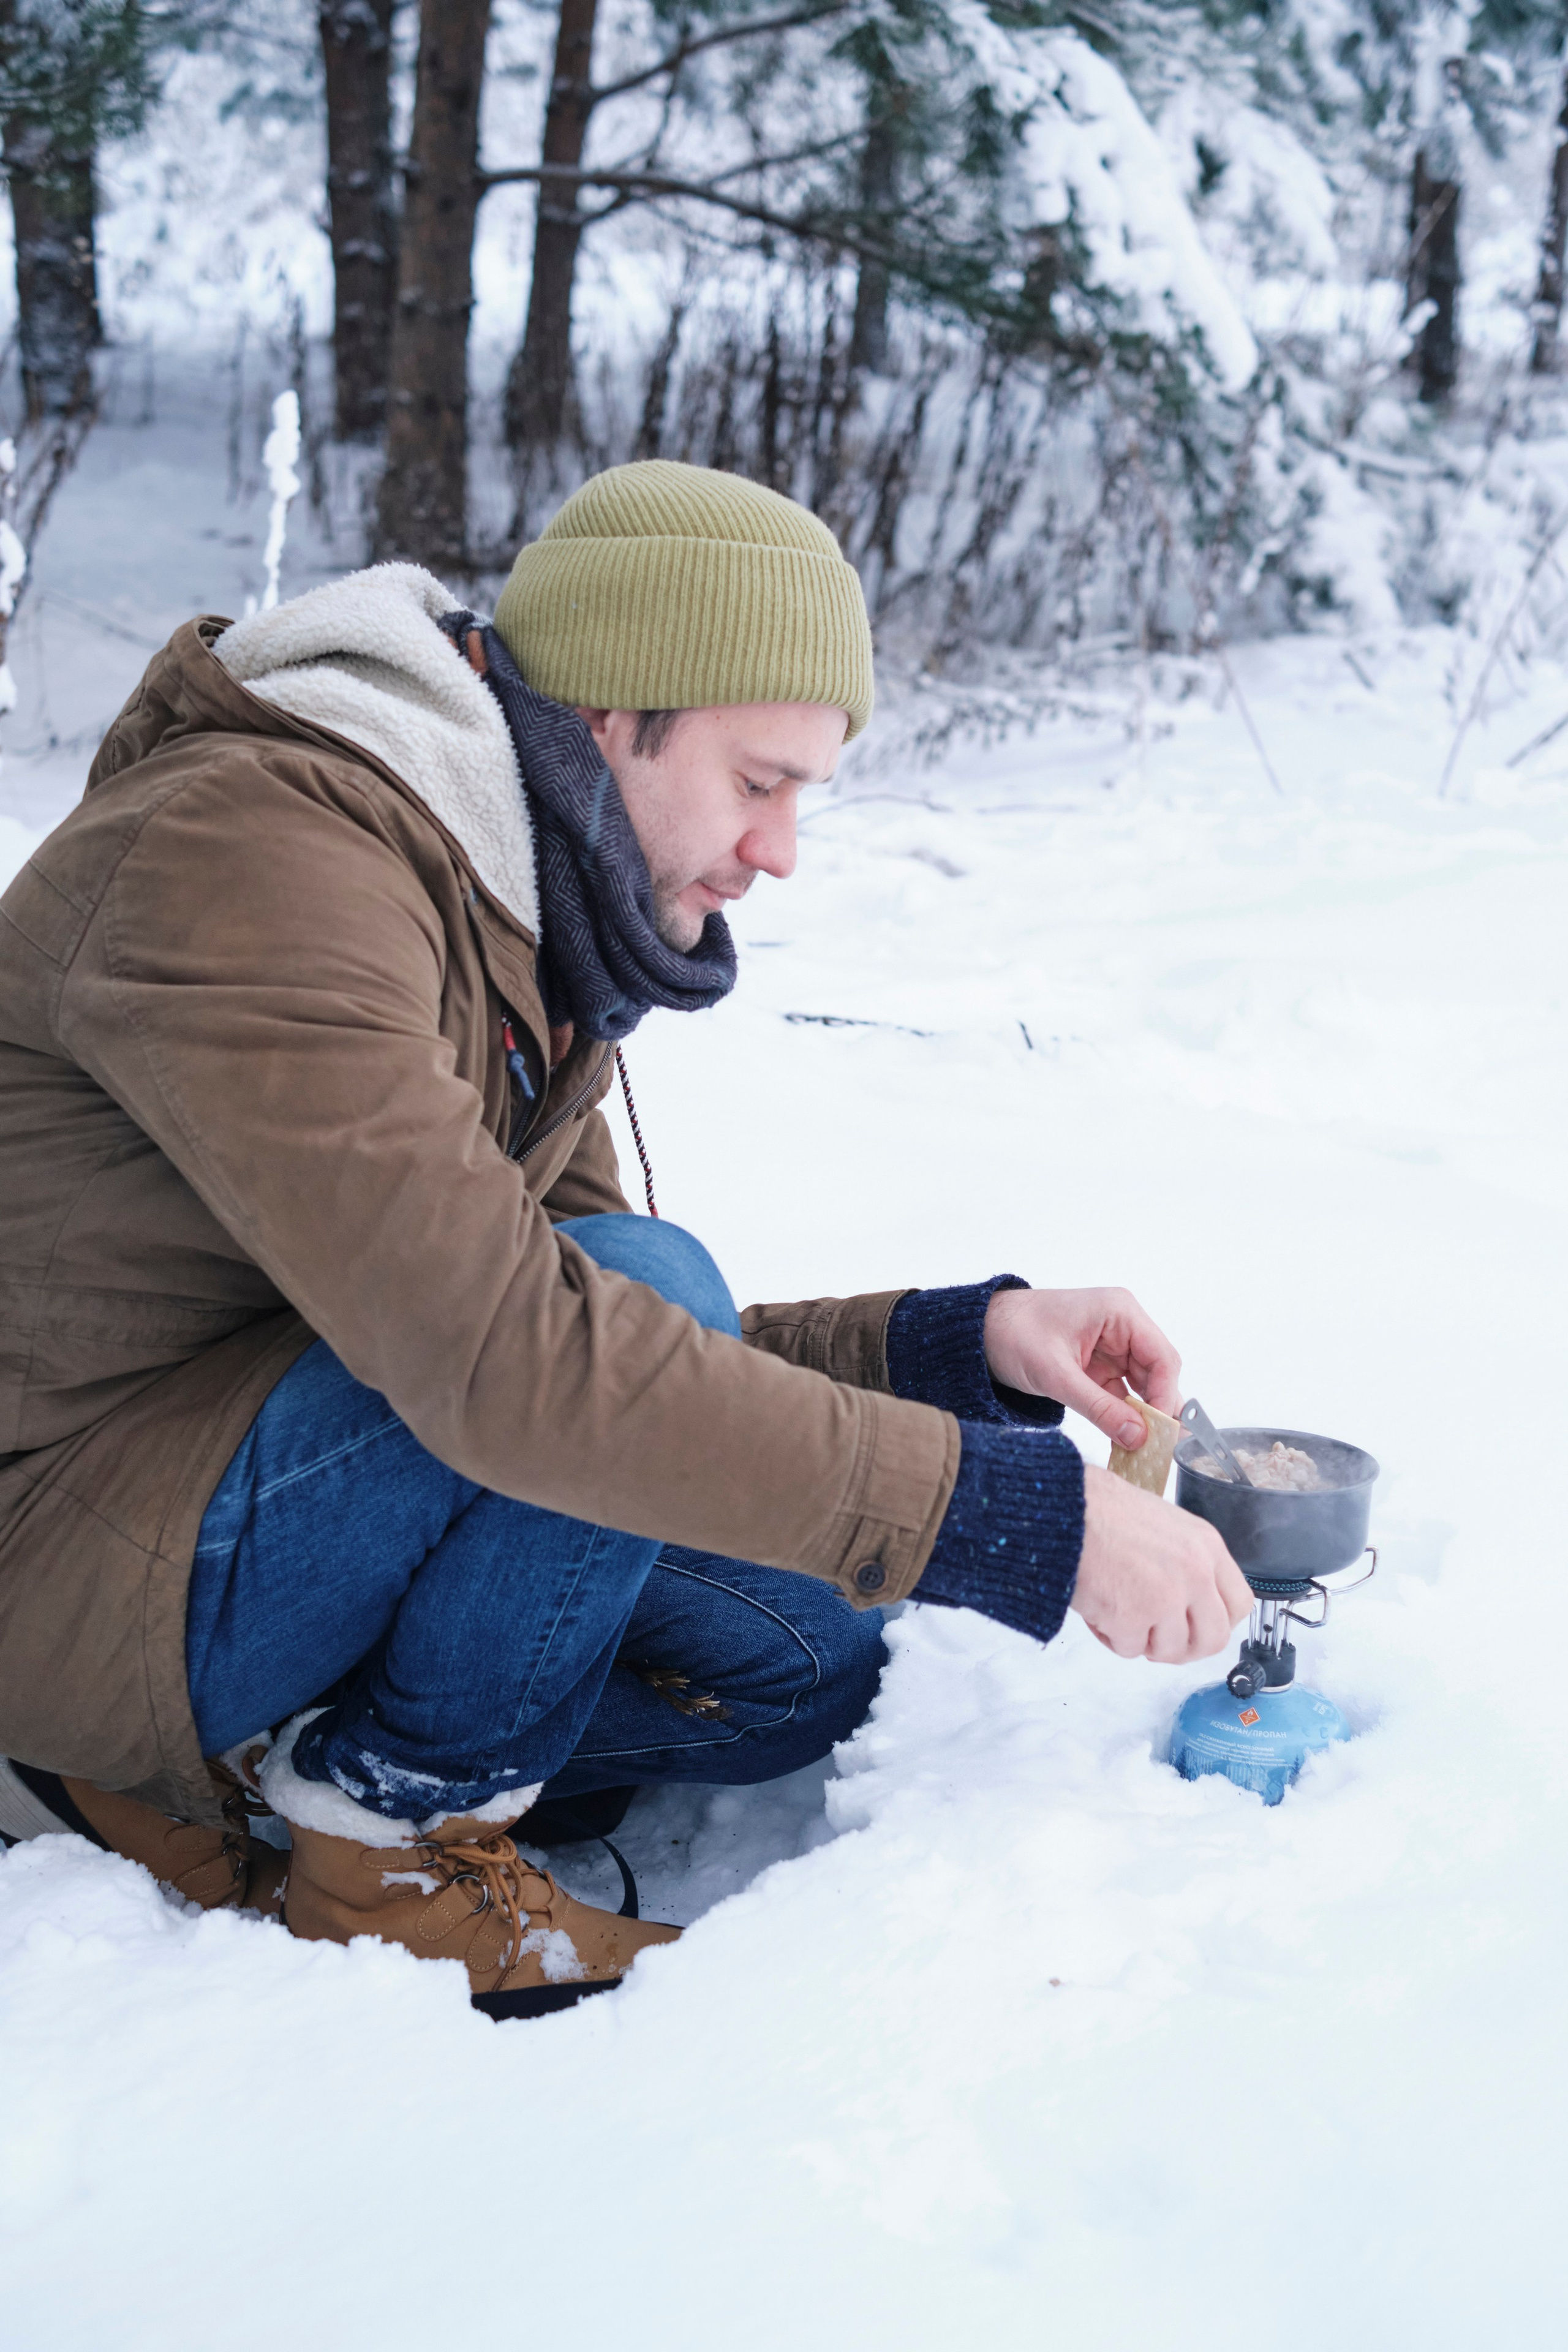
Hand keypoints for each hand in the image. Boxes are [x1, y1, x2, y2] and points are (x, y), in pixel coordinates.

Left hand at [984, 1286, 1181, 1450]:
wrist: (979, 1332)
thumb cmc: (1013, 1333)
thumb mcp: (1056, 1374)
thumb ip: (1099, 1407)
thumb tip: (1137, 1436)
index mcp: (1120, 1312)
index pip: (1162, 1357)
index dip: (1165, 1395)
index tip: (1162, 1431)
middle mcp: (1123, 1327)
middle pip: (1157, 1374)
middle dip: (1157, 1412)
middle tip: (1158, 1449)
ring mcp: (1112, 1348)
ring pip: (1141, 1388)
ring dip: (1141, 1418)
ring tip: (1144, 1451)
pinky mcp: (1098, 1368)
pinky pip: (1121, 1396)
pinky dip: (1123, 1418)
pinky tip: (1126, 1441)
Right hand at [1072, 1467, 1252, 1660]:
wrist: (1063, 1508)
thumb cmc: (1102, 1511)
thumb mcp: (1164, 1525)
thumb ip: (1185, 1561)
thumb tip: (1189, 1603)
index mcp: (1206, 1546)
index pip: (1239, 1604)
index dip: (1217, 1622)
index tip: (1196, 1625)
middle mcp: (1195, 1573)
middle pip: (1213, 1638)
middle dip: (1185, 1647)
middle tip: (1159, 1640)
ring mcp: (1167, 1597)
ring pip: (1171, 1650)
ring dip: (1143, 1641)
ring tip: (1118, 1612)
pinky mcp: (1133, 1617)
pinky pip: (1129, 1649)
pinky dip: (1110, 1637)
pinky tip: (1097, 1608)